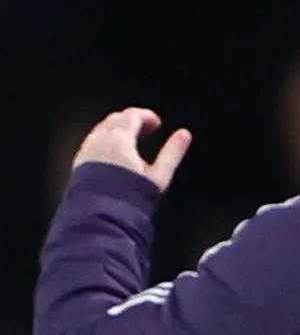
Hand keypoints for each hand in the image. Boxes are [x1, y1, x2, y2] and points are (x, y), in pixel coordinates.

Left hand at [72, 108, 192, 190]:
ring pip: (102, 129)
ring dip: (117, 129)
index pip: (132, 116)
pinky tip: (114, 154)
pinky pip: (93, 141)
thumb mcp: (159, 176)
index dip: (147, 116)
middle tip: (146, 129)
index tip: (157, 123)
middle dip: (132, 120)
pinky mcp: (79, 162)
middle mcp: (99, 141)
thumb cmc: (130, 199)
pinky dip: (105, 139)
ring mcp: (87, 151)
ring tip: (131, 141)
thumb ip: (172, 152)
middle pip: (115, 119)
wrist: (102, 218)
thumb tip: (184, 134)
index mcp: (120, 140)